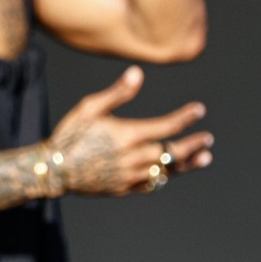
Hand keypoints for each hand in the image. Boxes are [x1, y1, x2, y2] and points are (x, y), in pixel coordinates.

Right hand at [45, 65, 212, 196]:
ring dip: (188, 163)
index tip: (199, 110)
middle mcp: (134, 157)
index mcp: (128, 135)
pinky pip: (152, 184)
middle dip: (193, 144)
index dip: (186, 117)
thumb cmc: (69, 134)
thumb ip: (117, 92)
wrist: (53, 170)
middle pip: (173, 151)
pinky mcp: (124, 188)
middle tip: (208, 139)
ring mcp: (131, 175)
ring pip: (168, 170)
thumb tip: (138, 74)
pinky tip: (171, 171)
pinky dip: (165, 177)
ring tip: (204, 157)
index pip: (168, 125)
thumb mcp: (89, 107)